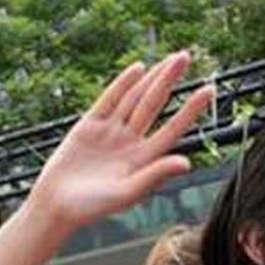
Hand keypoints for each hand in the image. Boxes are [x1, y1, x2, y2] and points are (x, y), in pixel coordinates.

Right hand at [30, 54, 215, 232]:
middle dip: (170, 80)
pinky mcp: (89, 126)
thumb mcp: (126, 194)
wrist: (56, 205)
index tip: (208, 89)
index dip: (190, 109)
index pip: (172, 128)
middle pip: (154, 104)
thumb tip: (187, 162)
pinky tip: (139, 69)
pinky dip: (123, 84)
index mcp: (143, 159)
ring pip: (135, 98)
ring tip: (171, 59)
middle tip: (185, 56)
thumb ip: (155, 175)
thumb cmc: (92, 207)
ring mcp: (110, 132)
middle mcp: (130, 142)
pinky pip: (109, 100)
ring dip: (152, 78)